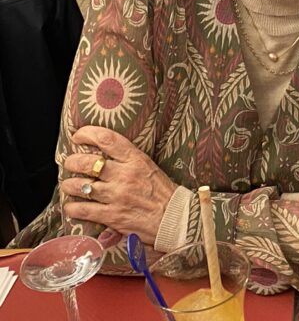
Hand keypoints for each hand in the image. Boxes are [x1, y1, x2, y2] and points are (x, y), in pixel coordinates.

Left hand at [60, 125, 177, 244]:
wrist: (174, 218)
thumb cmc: (162, 192)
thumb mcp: (149, 167)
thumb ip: (127, 160)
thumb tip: (103, 154)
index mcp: (136, 160)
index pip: (108, 139)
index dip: (88, 134)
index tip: (79, 136)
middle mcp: (125, 175)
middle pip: (87, 162)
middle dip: (72, 162)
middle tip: (70, 163)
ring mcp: (117, 196)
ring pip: (80, 186)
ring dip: (69, 185)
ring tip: (69, 185)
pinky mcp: (112, 216)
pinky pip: (82, 209)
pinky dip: (72, 207)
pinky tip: (72, 206)